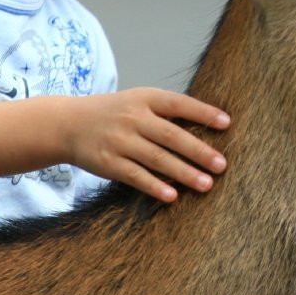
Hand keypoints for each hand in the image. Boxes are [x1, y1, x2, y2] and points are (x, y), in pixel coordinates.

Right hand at [62, 89, 229, 202]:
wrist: (69, 124)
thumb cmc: (115, 114)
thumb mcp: (138, 101)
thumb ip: (167, 112)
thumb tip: (208, 128)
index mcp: (145, 98)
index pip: (179, 104)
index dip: (203, 113)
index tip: (227, 124)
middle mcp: (133, 118)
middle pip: (171, 135)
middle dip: (199, 151)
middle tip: (222, 165)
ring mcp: (119, 141)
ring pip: (157, 158)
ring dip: (184, 173)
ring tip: (206, 184)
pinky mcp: (108, 163)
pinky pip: (135, 176)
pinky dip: (154, 186)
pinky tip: (172, 196)